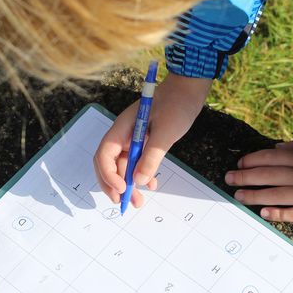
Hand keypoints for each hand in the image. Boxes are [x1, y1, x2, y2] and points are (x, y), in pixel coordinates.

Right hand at [94, 73, 211, 207]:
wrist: (188, 90)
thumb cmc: (176, 105)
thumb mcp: (166, 131)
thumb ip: (152, 156)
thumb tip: (139, 180)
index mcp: (122, 128)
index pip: (104, 153)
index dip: (108, 173)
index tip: (121, 189)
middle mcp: (123, 134)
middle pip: (109, 163)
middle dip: (114, 184)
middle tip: (124, 202)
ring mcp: (132, 138)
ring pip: (123, 166)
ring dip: (128, 184)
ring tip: (138, 201)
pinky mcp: (143, 142)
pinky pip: (136, 162)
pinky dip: (140, 175)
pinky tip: (150, 184)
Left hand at [225, 137, 292, 222]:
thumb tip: (279, 148)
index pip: (270, 158)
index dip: (252, 160)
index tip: (239, 163)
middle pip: (267, 175)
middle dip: (245, 177)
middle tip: (228, 179)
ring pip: (276, 194)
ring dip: (255, 195)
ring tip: (238, 196)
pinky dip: (278, 212)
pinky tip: (264, 213)